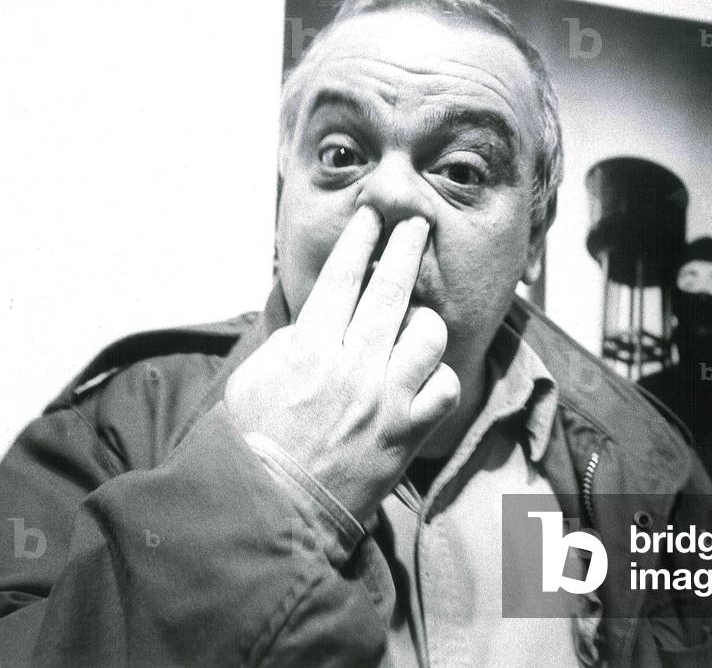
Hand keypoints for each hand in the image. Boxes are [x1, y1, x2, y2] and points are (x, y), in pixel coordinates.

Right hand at [225, 206, 460, 523]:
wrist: (269, 510)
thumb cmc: (250, 445)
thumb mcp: (254, 378)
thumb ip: (292, 341)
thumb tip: (320, 318)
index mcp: (310, 347)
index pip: (342, 278)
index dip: (360, 240)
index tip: (372, 216)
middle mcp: (353, 365)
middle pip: (391, 291)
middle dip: (406, 248)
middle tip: (417, 225)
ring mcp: (386, 399)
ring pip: (429, 335)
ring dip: (426, 321)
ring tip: (418, 320)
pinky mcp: (408, 433)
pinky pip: (445, 387)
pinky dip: (439, 377)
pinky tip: (427, 377)